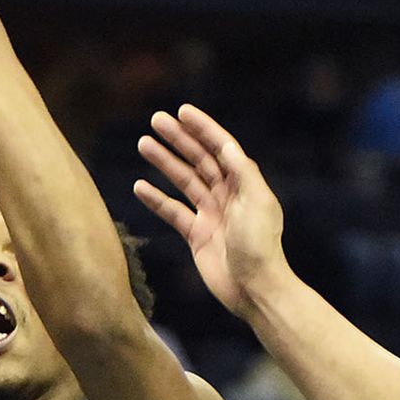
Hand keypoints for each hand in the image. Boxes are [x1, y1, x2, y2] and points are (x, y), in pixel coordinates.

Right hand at [133, 104, 289, 318]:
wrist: (254, 288)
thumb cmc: (260, 245)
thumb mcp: (257, 202)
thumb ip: (242, 172)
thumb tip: (226, 144)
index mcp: (244, 184)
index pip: (221, 148)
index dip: (203, 128)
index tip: (182, 111)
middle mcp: (227, 195)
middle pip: (199, 160)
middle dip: (179, 139)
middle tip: (156, 120)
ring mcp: (211, 214)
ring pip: (184, 181)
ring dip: (164, 162)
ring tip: (143, 144)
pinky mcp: (197, 235)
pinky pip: (173, 211)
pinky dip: (156, 199)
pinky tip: (139, 186)